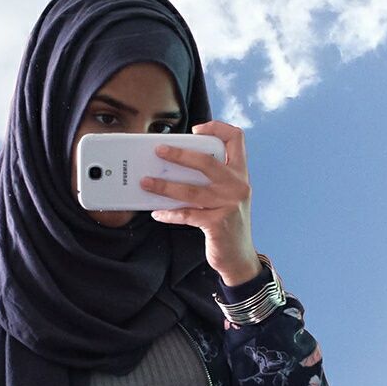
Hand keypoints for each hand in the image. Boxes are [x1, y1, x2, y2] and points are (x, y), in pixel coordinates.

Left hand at [140, 120, 261, 285]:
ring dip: (164, 186)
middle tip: (159, 151)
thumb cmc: (227, 223)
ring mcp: (229, 205)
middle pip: (207, 161)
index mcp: (240, 174)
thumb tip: (175, 167)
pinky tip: (157, 212)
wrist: (240, 257)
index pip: (237, 138)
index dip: (217, 128)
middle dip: (180, 154)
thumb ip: (212, 179)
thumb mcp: (228, 196)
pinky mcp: (218, 224)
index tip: (196, 129)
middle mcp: (238, 186)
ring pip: (191, 190)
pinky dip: (170, 213)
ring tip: (146, 182)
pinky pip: (187, 214)